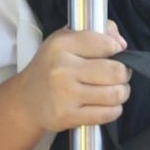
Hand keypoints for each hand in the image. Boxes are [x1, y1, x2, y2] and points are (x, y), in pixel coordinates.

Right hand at [14, 20, 130, 131]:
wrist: (25, 99)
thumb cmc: (52, 66)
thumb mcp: (67, 39)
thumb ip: (99, 32)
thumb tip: (121, 43)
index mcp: (62, 45)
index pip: (107, 44)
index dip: (117, 49)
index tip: (114, 54)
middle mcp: (62, 69)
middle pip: (115, 71)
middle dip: (124, 74)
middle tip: (118, 75)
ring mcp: (64, 94)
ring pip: (115, 94)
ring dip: (121, 93)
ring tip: (114, 90)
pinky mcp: (67, 116)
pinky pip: (106, 114)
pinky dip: (114, 110)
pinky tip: (107, 104)